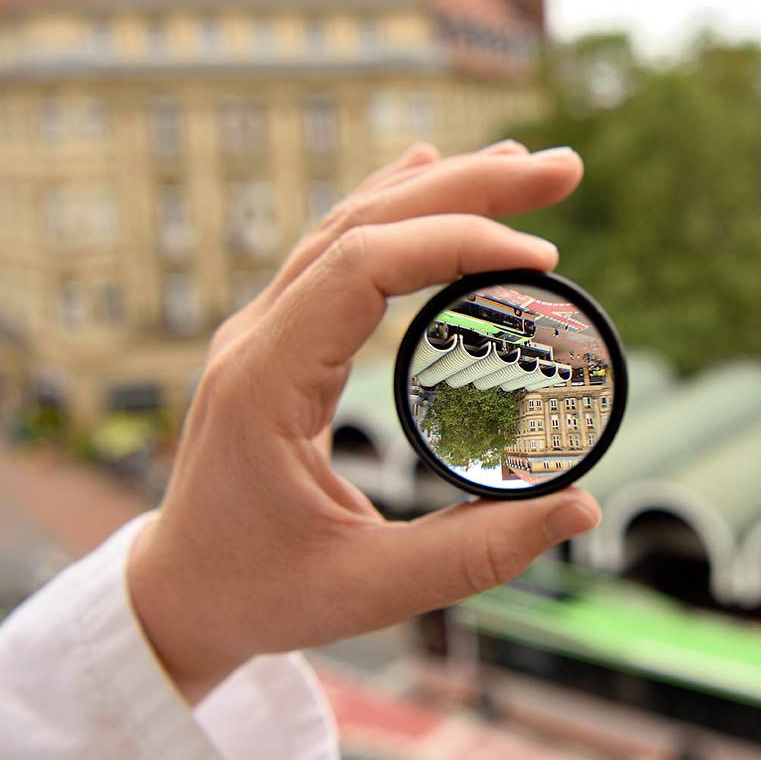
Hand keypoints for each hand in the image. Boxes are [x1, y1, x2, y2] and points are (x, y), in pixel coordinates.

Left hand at [127, 141, 601, 702]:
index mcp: (265, 383)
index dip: (456, 243)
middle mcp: (256, 338)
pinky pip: (334, 251)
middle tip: (561, 171)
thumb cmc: (259, 594)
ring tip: (518, 165)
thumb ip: (477, 553)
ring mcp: (262, 332)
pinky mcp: (277, 341)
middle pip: (364, 222)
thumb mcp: (370, 589)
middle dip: (468, 188)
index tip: (542, 256)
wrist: (176, 594)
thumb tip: (584, 508)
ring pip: (350, 224)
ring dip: (437, 189)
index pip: (362, 267)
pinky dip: (389, 207)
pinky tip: (424, 173)